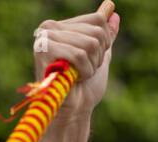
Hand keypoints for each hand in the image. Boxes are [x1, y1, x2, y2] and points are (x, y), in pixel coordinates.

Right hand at [33, 1, 121, 129]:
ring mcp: (45, 37)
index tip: (92, 60)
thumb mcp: (100, 58)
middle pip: (97, 32)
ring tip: (78, 76)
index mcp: (62, 26)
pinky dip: (84, 71)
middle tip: (83, 71)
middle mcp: (50, 27)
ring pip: (90, 44)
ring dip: (91, 66)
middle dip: (98, 57)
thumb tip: (114, 14)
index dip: (104, 44)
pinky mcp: (43, 51)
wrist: (74, 112)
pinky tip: (73, 79)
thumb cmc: (84, 89)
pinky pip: (79, 55)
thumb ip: (106, 36)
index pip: (98, 20)